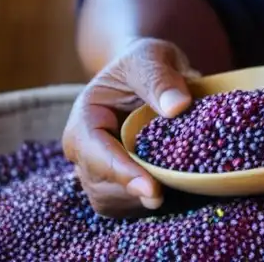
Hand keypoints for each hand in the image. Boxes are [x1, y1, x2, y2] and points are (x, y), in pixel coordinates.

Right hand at [62, 38, 199, 216]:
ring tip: (176, 189)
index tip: (152, 187)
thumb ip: (160, 79)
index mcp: (85, 118)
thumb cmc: (145, 62)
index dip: (121, 172)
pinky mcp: (118, 184)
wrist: (146, 73)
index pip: (94, 152)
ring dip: (142, 202)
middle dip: (133, 192)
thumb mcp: (152, 58)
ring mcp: (99, 170)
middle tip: (170, 194)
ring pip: (113, 202)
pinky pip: (128, 206)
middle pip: (101, 185)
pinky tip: (175, 191)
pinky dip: (149, 204)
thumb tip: (178, 106)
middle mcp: (85, 150)